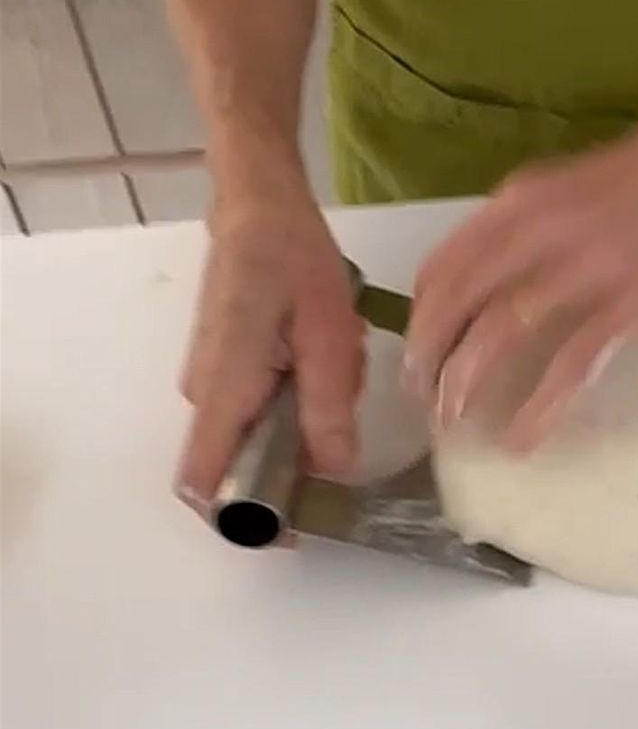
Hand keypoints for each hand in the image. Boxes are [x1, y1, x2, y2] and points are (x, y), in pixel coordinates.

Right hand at [174, 186, 362, 519]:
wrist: (260, 204)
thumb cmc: (292, 258)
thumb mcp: (327, 333)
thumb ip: (328, 407)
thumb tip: (334, 471)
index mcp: (225, 389)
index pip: (203, 483)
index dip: (243, 518)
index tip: (296, 524)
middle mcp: (205, 393)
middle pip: (240, 464)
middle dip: (299, 456)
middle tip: (342, 407)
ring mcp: (212, 379)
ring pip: (258, 433)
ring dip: (305, 419)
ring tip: (337, 362)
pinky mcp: (227, 365)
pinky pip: (259, 406)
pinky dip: (298, 396)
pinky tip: (324, 353)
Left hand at [404, 102, 637, 451]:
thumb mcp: (574, 182)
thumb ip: (529, 225)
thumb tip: (495, 280)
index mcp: (523, 198)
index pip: (444, 265)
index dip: (420, 319)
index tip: (417, 355)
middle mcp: (540, 228)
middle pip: (458, 303)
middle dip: (429, 360)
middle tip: (423, 403)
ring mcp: (586, 267)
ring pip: (500, 333)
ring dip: (466, 384)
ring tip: (454, 424)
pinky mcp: (632, 304)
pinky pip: (570, 364)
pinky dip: (540, 407)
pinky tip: (522, 438)